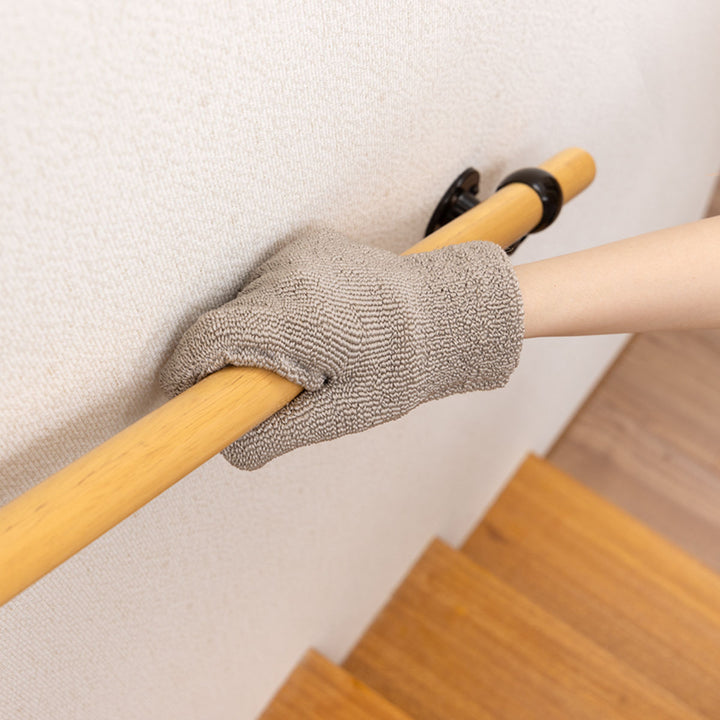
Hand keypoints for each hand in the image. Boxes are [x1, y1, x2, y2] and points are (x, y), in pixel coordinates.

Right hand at [160, 226, 523, 469]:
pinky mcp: (305, 241)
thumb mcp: (345, 415)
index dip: (188, 371)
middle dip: (238, 358)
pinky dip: (278, 308)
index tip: (192, 394)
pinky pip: (267, 283)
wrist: (447, 313)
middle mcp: (290, 273)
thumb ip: (277, 434)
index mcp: (297, 317)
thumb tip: (227, 448)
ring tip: (318, 349)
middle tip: (288, 381)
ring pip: (245, 303)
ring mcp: (297, 250)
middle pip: (225, 322)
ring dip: (262, 333)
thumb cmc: (405, 367)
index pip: (207, 338)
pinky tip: (322, 323)